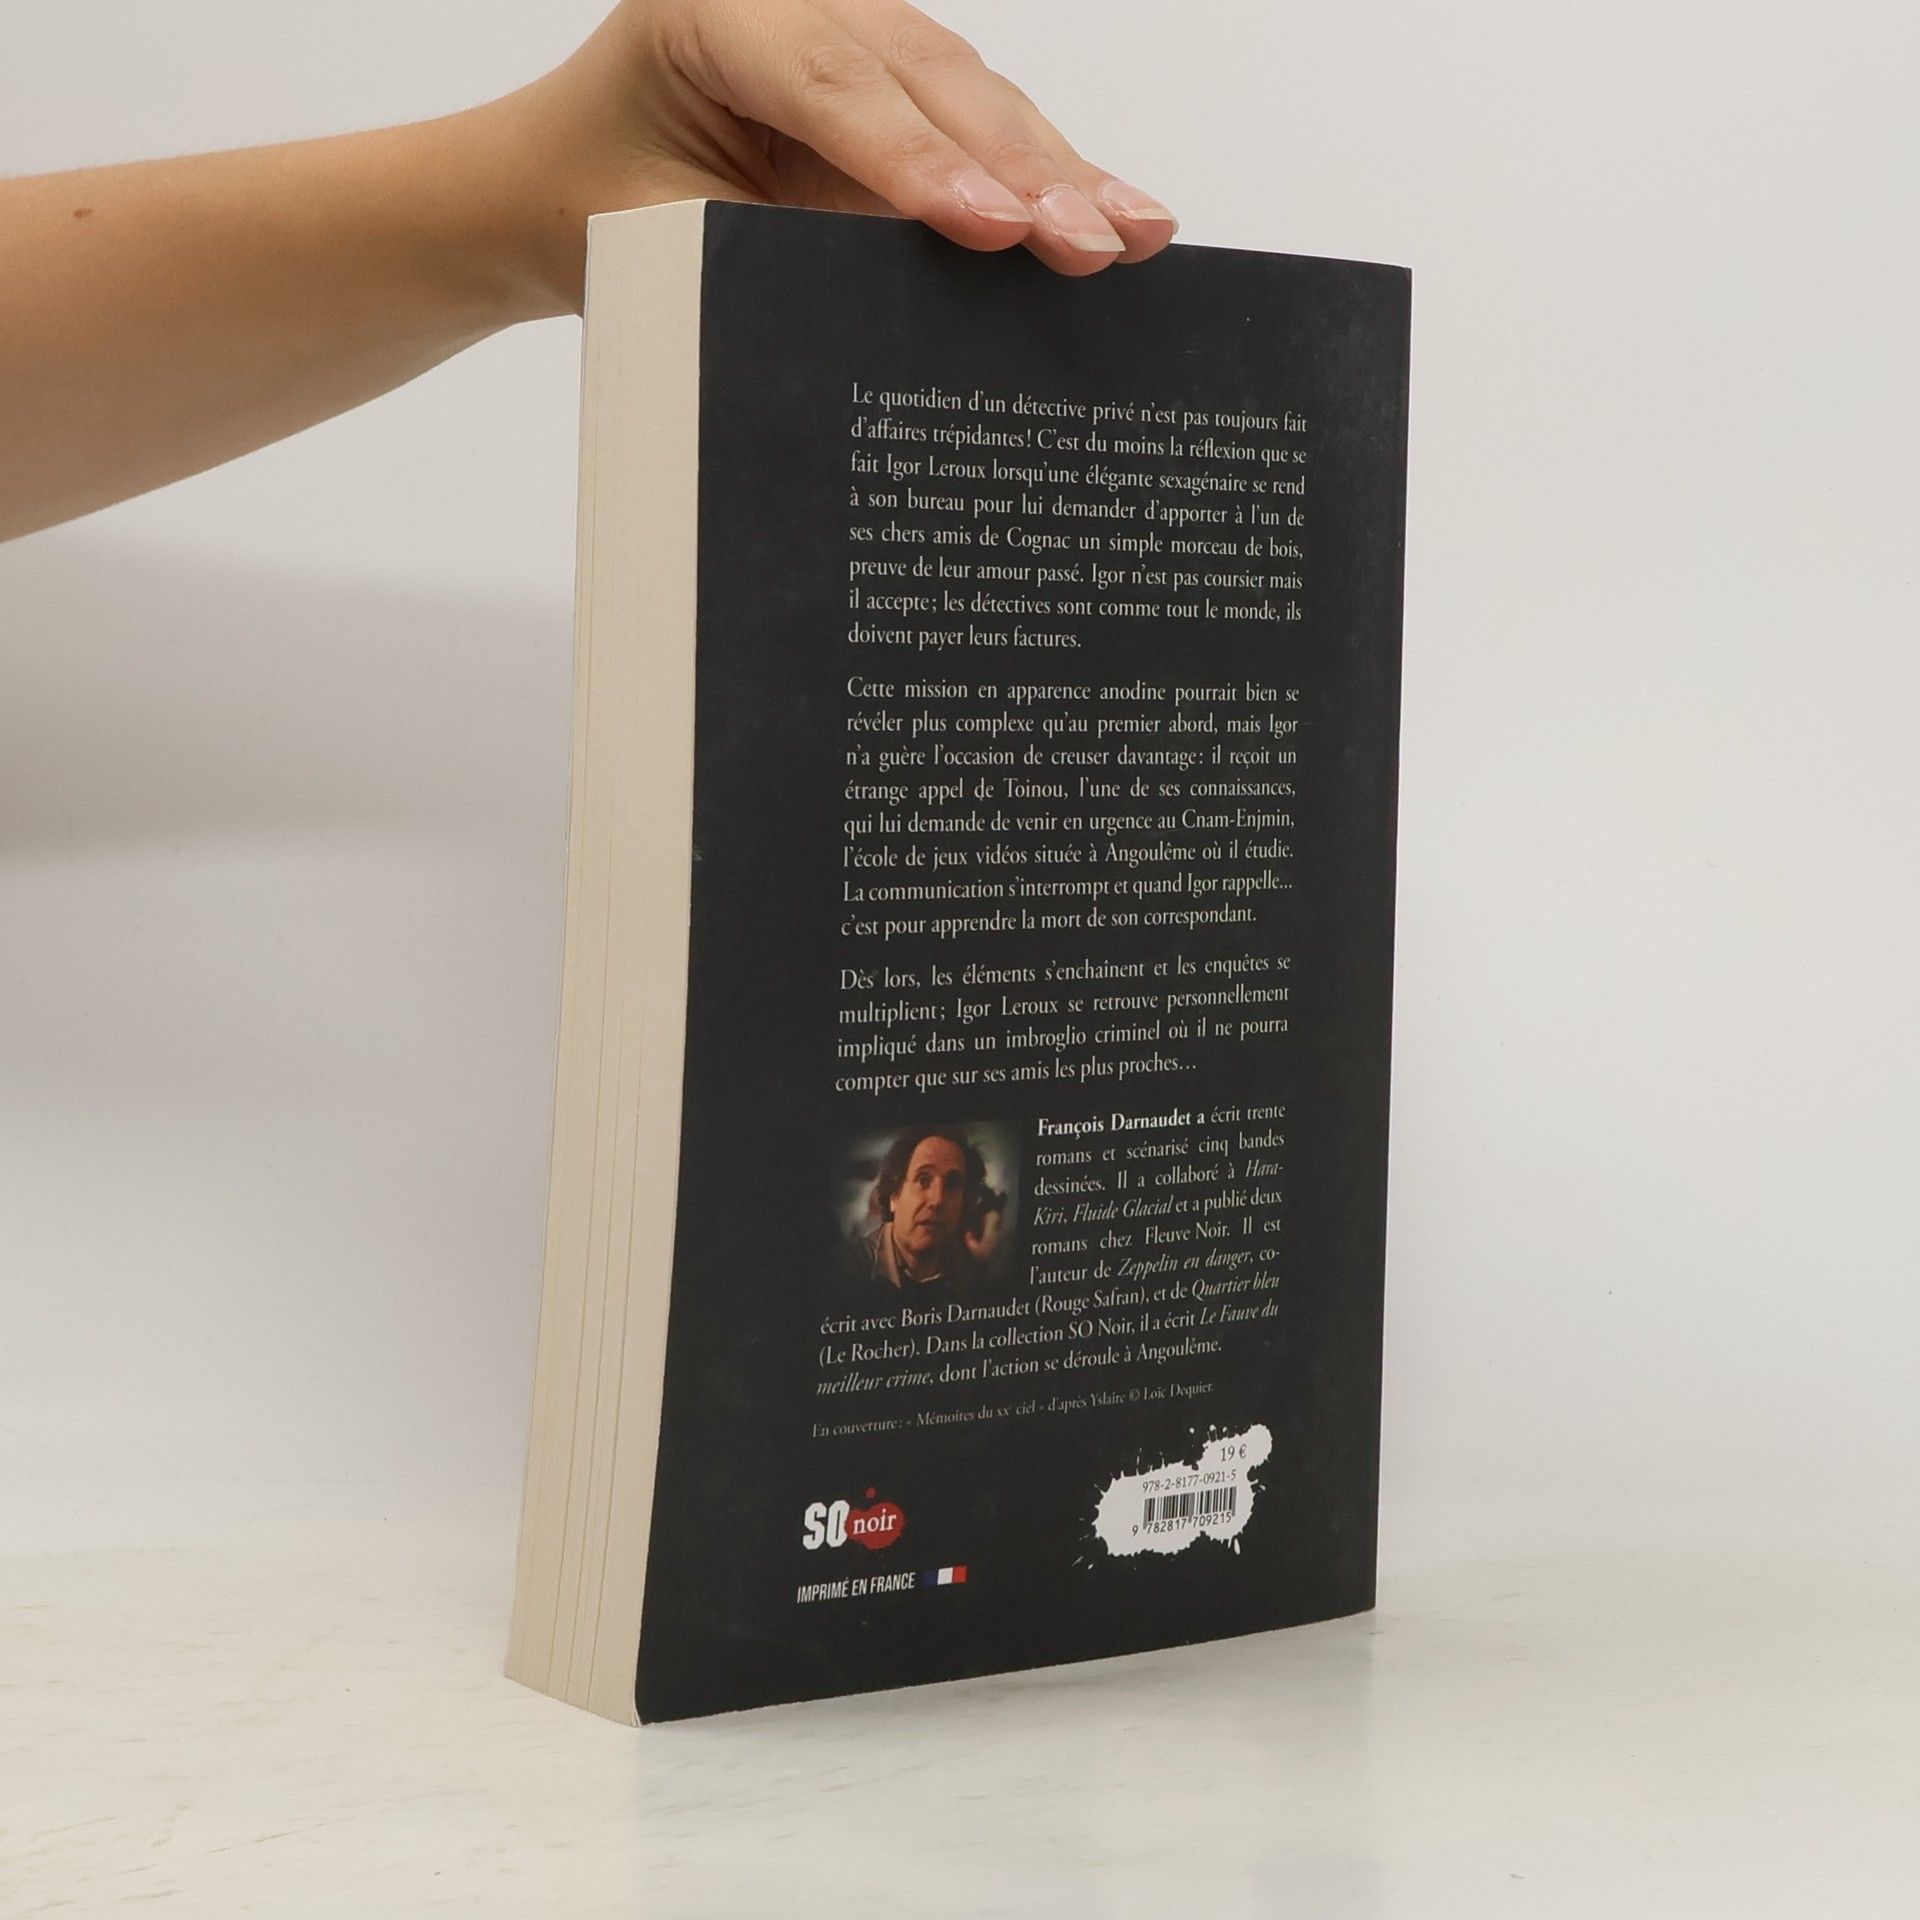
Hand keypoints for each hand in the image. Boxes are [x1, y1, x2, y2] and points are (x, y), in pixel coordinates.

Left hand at [487, 0, 1177, 312]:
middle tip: (1087, 244)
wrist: (559, 188)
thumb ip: (768, 250)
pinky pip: (980, 124)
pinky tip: (1121, 209)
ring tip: (1133, 232)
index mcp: (709, 15)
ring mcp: (853, 33)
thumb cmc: (597, 212)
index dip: (916, 161)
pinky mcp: (894, 85)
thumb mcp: (661, 241)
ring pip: (971, 95)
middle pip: (925, 80)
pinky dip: (1050, 174)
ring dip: (1058, 171)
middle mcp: (792, 1)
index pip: (829, 84)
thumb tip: (901, 310)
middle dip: (1017, 170)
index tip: (991, 228)